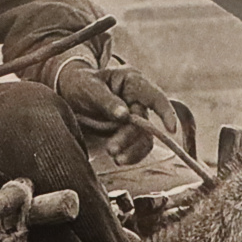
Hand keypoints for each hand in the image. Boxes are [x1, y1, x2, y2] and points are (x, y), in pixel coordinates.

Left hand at [56, 65, 179, 165]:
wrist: (70, 94)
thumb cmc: (81, 84)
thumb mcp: (88, 87)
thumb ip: (105, 100)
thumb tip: (124, 116)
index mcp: (132, 82)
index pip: (155, 96)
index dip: (166, 112)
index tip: (170, 129)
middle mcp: (138, 100)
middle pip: (144, 122)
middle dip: (130, 137)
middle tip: (111, 149)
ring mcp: (136, 117)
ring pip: (144, 137)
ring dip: (133, 150)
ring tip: (116, 159)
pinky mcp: (129, 132)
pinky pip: (138, 146)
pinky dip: (132, 155)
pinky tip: (120, 160)